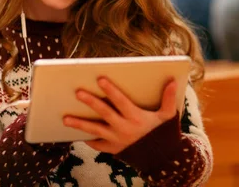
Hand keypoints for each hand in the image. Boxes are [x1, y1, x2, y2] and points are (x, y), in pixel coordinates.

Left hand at [63, 78, 177, 154]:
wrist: (161, 159)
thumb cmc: (164, 133)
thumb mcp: (168, 116)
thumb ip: (169, 99)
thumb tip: (173, 81)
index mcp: (136, 117)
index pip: (120, 101)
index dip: (111, 90)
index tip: (100, 79)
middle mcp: (124, 128)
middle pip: (104, 113)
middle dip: (91, 102)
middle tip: (78, 93)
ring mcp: (116, 140)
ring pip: (95, 130)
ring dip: (80, 124)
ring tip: (65, 119)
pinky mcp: (113, 149)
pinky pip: (97, 144)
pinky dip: (87, 139)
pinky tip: (77, 134)